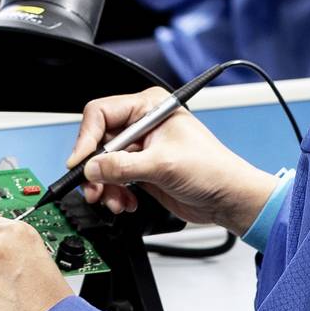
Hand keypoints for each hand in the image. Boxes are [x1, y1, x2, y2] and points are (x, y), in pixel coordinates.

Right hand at [69, 89, 280, 233]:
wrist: (229, 198)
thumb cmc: (212, 170)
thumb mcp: (163, 165)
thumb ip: (123, 166)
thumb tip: (91, 168)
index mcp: (149, 107)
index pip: (102, 114)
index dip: (87, 139)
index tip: (80, 163)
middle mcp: (142, 124)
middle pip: (98, 141)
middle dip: (95, 169)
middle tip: (94, 189)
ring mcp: (140, 148)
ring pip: (103, 164)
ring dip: (105, 186)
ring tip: (115, 201)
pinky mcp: (140, 169)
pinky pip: (113, 179)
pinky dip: (115, 194)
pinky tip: (127, 202)